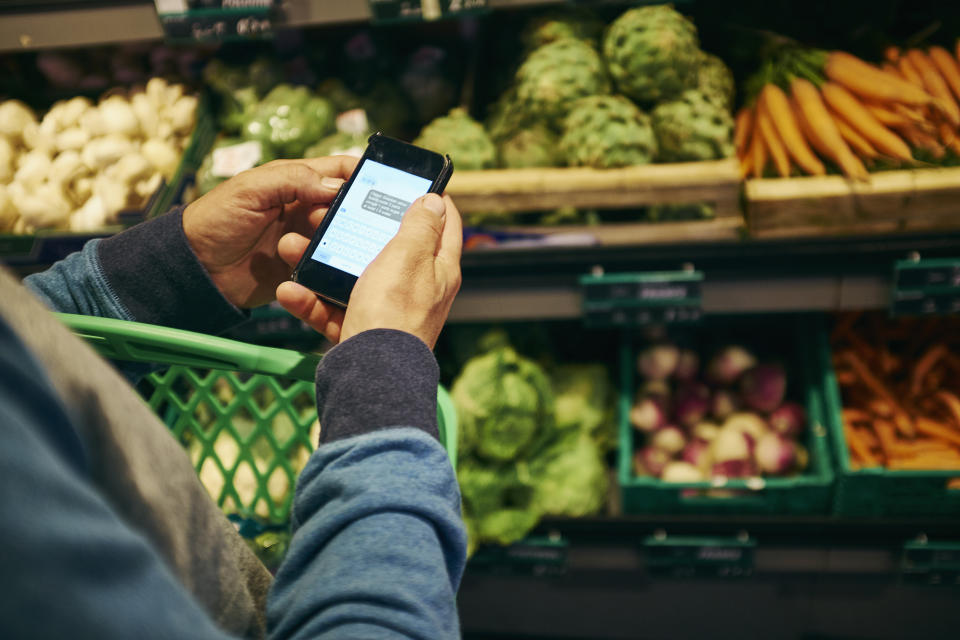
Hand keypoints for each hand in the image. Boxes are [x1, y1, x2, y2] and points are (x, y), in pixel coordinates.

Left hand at [182, 156, 358, 307]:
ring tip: (338, 247)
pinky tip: (341, 271)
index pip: (341, 171)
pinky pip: (330, 267)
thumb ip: (292, 180)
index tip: (386, 184)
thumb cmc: (215, 220)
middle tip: (362, 222)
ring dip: (345, 242)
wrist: (196, 270)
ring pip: (344, 238)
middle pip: (350, 206)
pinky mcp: (305, 269)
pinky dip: (336, 268)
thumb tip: (336, 186)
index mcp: (297, 182)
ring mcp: (308, 240)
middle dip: (361, 212)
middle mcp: (307, 209)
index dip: (364, 173)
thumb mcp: (250, 190)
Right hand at [277, 192, 461, 347]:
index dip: (429, 199)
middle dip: (355, 229)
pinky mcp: (361, 331)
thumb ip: (419, 227)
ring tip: (293, 248)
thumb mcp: (408, 257)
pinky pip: (332, 309)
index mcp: (437, 268)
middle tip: (332, 212)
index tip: (409, 183)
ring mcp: (387, 311)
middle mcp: (417, 289)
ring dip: (319, 264)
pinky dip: (311, 300)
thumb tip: (435, 201)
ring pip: (351, 278)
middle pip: (388, 249)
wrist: (372, 374)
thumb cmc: (395, 313)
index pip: (444, 225)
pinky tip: (291, 290)